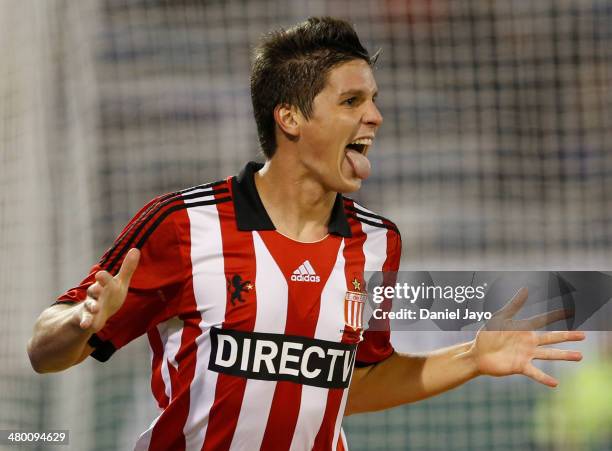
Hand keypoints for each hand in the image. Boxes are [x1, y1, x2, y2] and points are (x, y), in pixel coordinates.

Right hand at [77, 248, 139, 332]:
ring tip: (95, 309)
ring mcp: (89, 305)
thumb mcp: (120, 282)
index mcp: (104, 283)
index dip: (104, 278)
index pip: (104, 279)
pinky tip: (87, 326)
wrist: (95, 312)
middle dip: (96, 289)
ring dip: (92, 306)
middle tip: (98, 288)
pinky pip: (85, 319)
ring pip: (89, 304)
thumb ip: (127, 268)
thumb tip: (136, 249)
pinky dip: (86, 322)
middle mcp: (95, 292)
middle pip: (94, 290)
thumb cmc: (110, 294)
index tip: (100, 275)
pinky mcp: (86, 317)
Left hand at [470, 287, 584, 386]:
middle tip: (583, 335)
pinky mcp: (520, 366)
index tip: (570, 312)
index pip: (543, 320)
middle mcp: (528, 342)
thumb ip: (513, 305)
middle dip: (567, 336)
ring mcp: (526, 354)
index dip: (556, 315)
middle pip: (551, 338)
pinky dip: (544, 378)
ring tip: (579, 356)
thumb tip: (525, 289)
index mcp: (524, 329)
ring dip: (564, 355)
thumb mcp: (499, 318)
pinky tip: (555, 383)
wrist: (477, 353)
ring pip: (548, 355)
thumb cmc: (487, 335)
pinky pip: (535, 372)